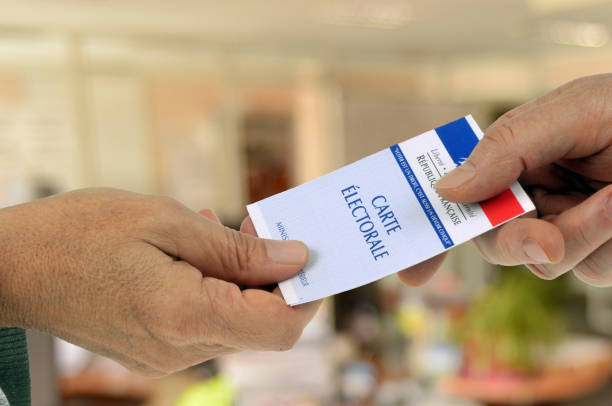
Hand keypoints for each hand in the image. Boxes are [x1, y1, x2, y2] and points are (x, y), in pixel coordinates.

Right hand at [0, 188, 319, 375]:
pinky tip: (190, 253)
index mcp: (186, 314)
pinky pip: (205, 321)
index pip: (280, 326)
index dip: (308, 292)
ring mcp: (166, 355)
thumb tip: (294, 259)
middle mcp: (180, 348)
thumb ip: (237, 249)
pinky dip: (213, 288)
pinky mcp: (154, 350)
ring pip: (234, 321)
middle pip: (262, 325)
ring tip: (211, 230)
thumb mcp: (165, 221)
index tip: (309, 253)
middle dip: (274, 277)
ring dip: (240, 278)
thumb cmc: (79, 233)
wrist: (13, 267)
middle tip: (259, 226)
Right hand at [398, 74, 611, 286]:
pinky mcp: (599, 250)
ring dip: (581, 232)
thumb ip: (507, 147)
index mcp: (511, 157)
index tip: (412, 272)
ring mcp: (563, 225)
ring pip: (540, 260)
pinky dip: (606, 239)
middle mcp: (530, 194)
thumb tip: (448, 189)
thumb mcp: (571, 111)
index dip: (433, 230)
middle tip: (543, 237)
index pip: (458, 193)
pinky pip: (586, 265)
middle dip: (514, 240)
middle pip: (490, 238)